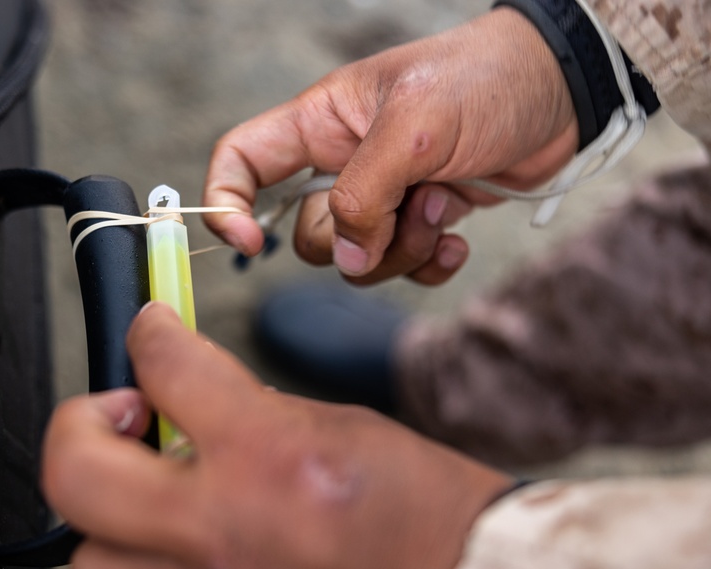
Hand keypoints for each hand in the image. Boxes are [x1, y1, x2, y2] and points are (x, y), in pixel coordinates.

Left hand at [42, 303, 511, 568]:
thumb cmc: (434, 525)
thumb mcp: (347, 430)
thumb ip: (253, 413)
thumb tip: (187, 400)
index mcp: (271, 458)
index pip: (163, 368)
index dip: (150, 336)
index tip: (151, 336)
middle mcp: (229, 536)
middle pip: (75, 474)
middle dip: (77, 427)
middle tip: (114, 418)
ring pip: (94, 565)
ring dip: (119, 523)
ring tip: (160, 508)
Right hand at [203, 7, 577, 283]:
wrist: (563, 93)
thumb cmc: (484, 80)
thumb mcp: (414, 127)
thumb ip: (364, 194)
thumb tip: (346, 254)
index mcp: (322, 123)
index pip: (242, 159)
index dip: (227, 201)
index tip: (249, 242)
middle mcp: (344, 162)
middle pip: (306, 233)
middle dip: (354, 239)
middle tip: (407, 208)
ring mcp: (385, 194)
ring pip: (357, 258)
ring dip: (401, 249)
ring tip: (443, 208)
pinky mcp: (422, 218)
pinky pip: (403, 267)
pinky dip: (429, 264)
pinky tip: (459, 238)